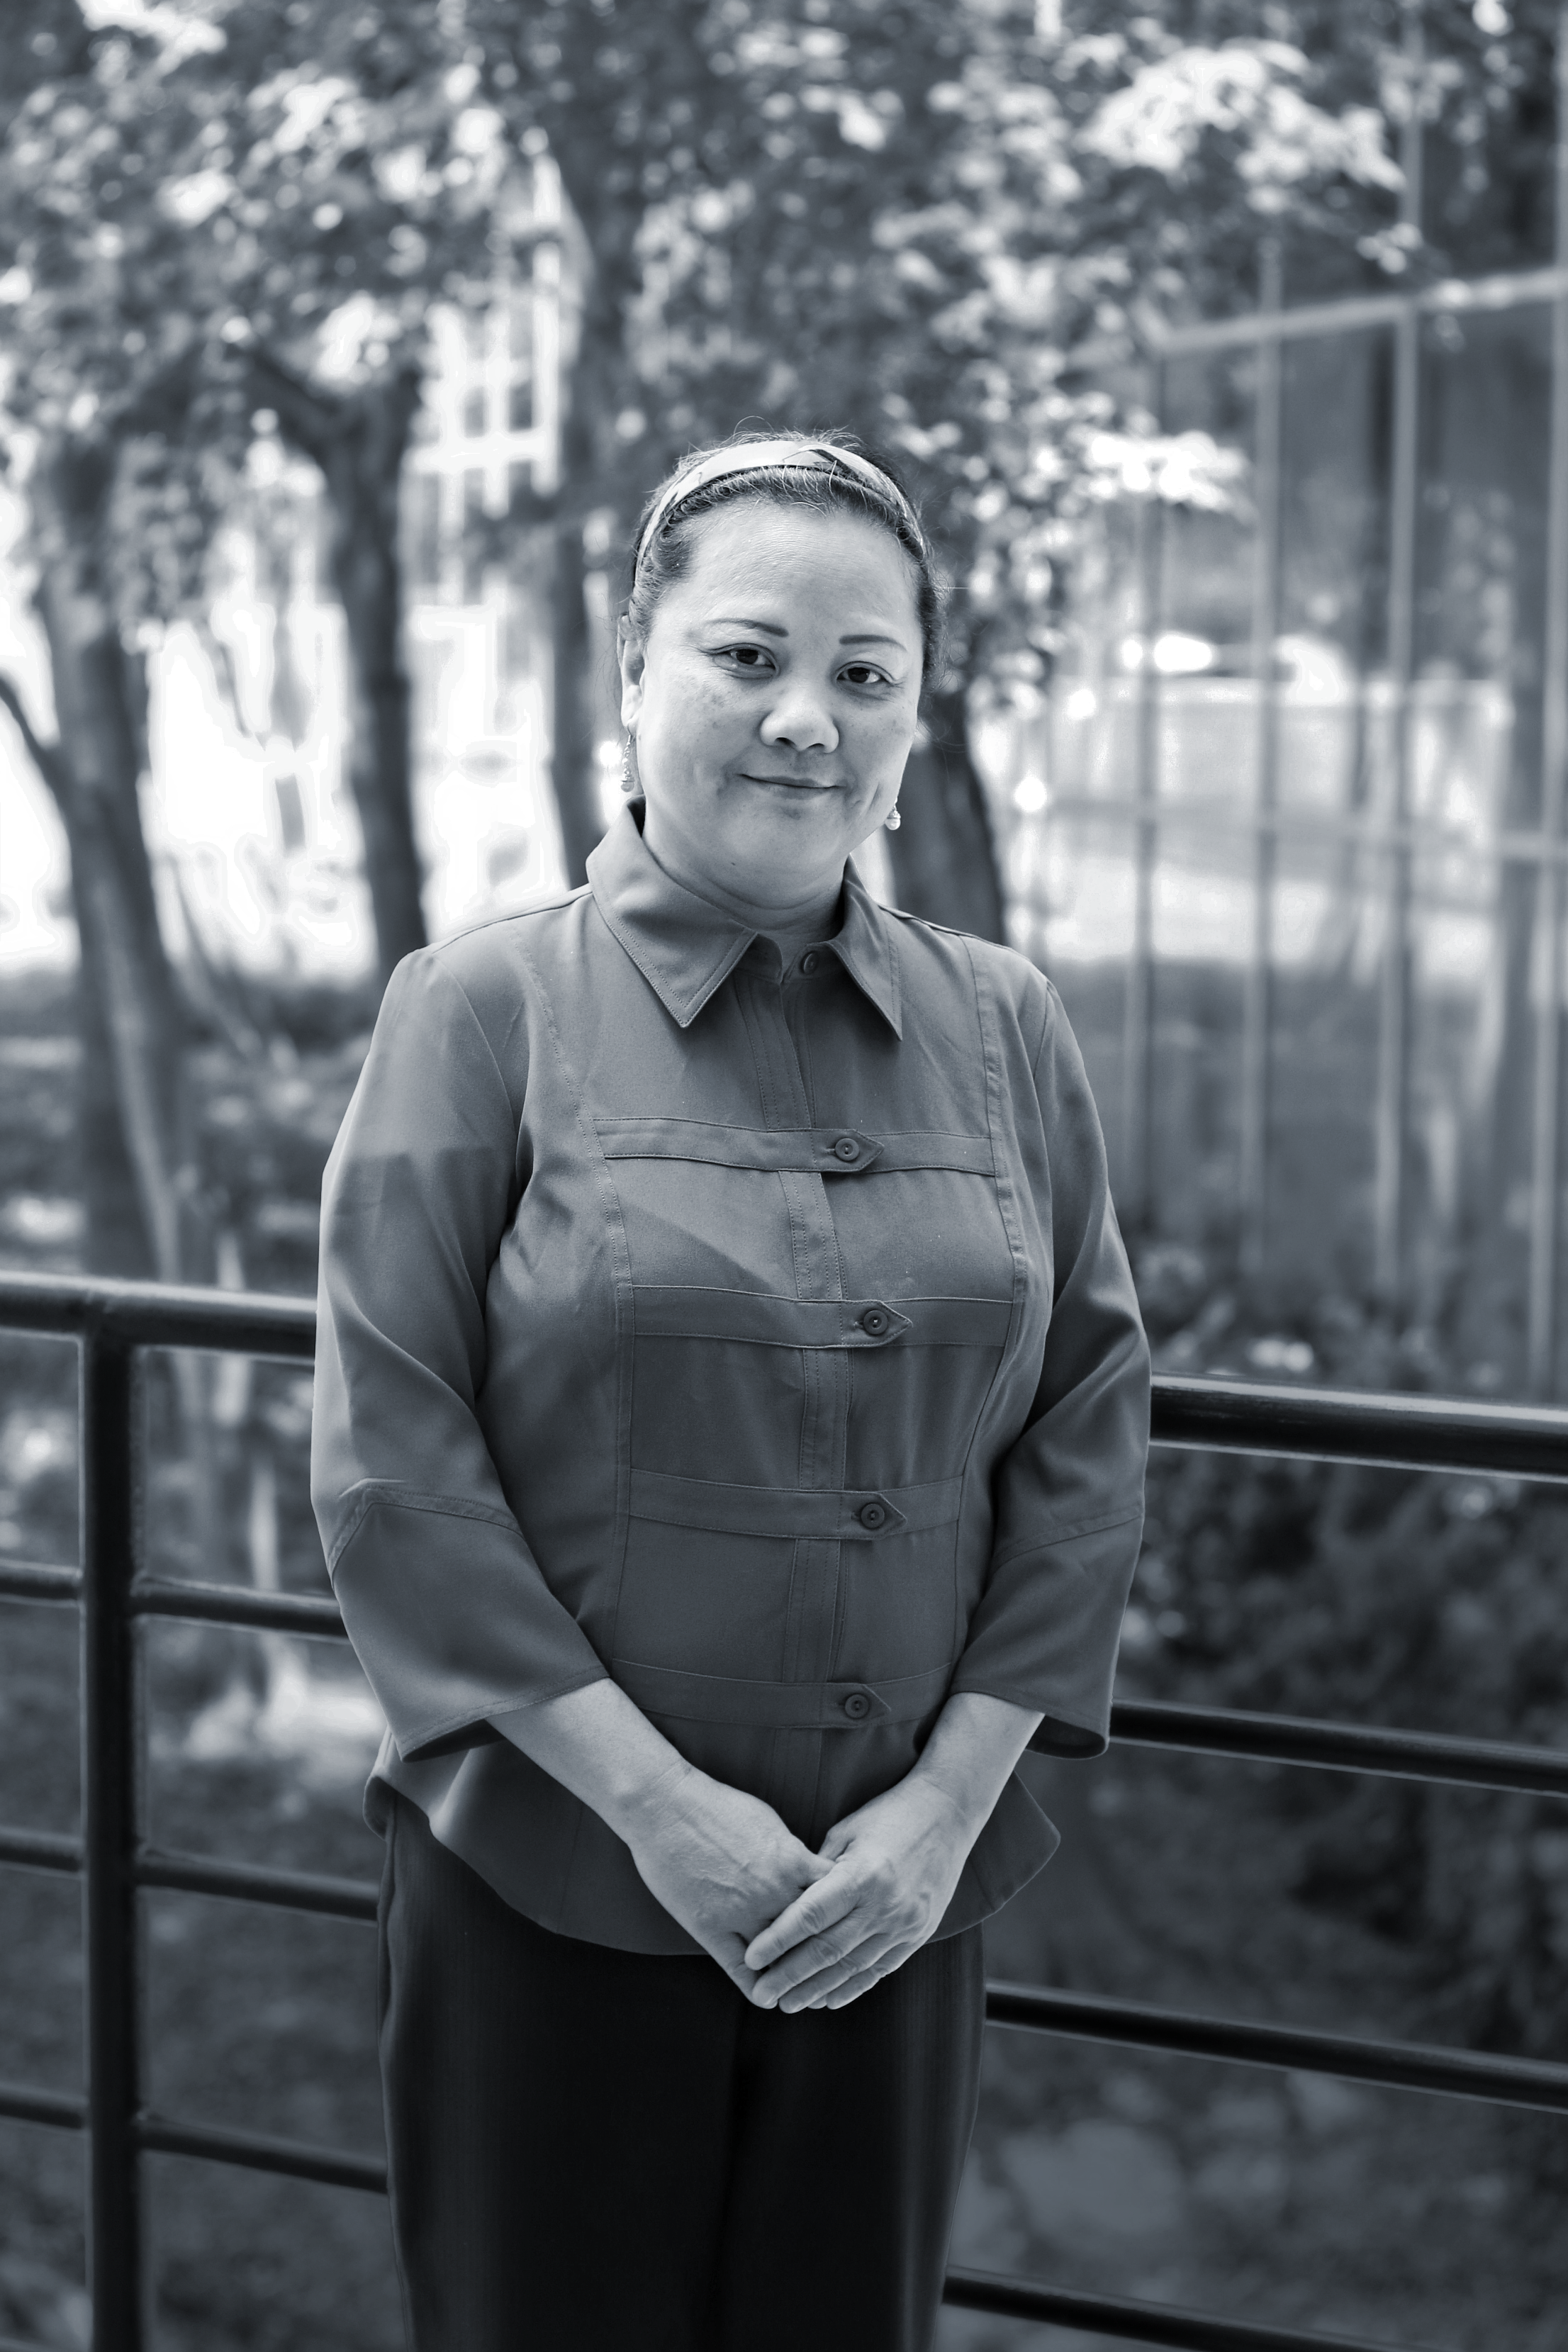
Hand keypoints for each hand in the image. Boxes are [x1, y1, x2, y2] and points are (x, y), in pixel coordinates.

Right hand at [626, 1764, 833, 2000]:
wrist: (665, 1806)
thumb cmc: (716, 1806)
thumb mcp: (768, 1822)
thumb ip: (792, 1854)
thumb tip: (808, 1872)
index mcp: (792, 1862)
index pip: (835, 1903)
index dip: (844, 1921)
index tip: (847, 1934)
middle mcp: (773, 1891)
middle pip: (814, 1938)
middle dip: (827, 1958)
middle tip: (834, 1976)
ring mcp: (741, 1912)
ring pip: (780, 1959)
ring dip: (792, 1978)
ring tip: (802, 1992)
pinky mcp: (710, 1926)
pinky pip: (740, 1969)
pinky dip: (757, 1987)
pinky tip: (765, 1996)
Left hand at [741, 1773, 976, 2012]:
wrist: (948, 1813)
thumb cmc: (888, 1815)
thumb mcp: (847, 1832)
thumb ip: (817, 1871)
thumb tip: (785, 1905)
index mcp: (862, 1874)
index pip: (810, 1916)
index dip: (777, 1940)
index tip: (751, 1958)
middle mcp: (884, 1904)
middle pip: (828, 1950)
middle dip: (790, 1975)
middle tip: (761, 1993)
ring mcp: (904, 1924)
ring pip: (852, 1967)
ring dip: (817, 1989)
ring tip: (788, 2003)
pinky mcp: (918, 1934)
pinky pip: (879, 1970)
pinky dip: (852, 1988)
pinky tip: (828, 1999)